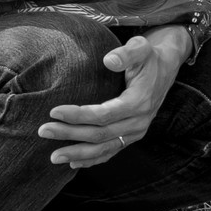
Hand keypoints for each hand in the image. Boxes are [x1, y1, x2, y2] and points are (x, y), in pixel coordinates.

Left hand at [38, 26, 190, 166]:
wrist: (166, 67)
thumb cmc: (148, 56)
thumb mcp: (141, 47)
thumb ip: (127, 53)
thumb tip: (109, 60)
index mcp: (139, 101)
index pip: (104, 114)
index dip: (78, 115)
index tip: (54, 111)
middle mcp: (139, 121)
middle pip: (100, 134)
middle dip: (70, 134)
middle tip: (43, 131)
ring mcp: (137, 131)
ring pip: (105, 148)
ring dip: (78, 154)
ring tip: (53, 156)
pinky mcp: (133, 135)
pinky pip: (112, 151)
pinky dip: (93, 159)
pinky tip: (73, 163)